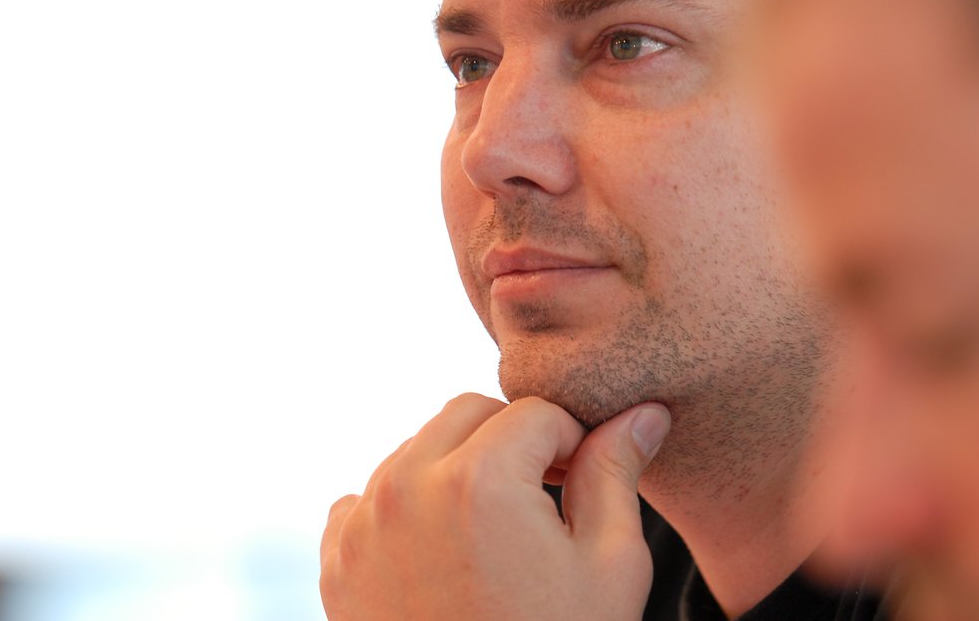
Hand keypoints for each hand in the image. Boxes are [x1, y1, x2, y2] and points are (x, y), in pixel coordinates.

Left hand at [319, 394, 670, 620]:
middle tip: (541, 499)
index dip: (570, 442)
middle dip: (509, 442)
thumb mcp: (608, 566)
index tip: (579, 484)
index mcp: (479, 480)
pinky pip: (369, 497)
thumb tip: (642, 415)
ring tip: (493, 533)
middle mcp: (408, 486)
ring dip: (456, 469)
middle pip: (468, 413)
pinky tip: (441, 554)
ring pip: (417, 449)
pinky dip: (405, 510)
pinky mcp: (337, 558)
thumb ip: (615, 474)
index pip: (536, 412)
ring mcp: (364, 523)